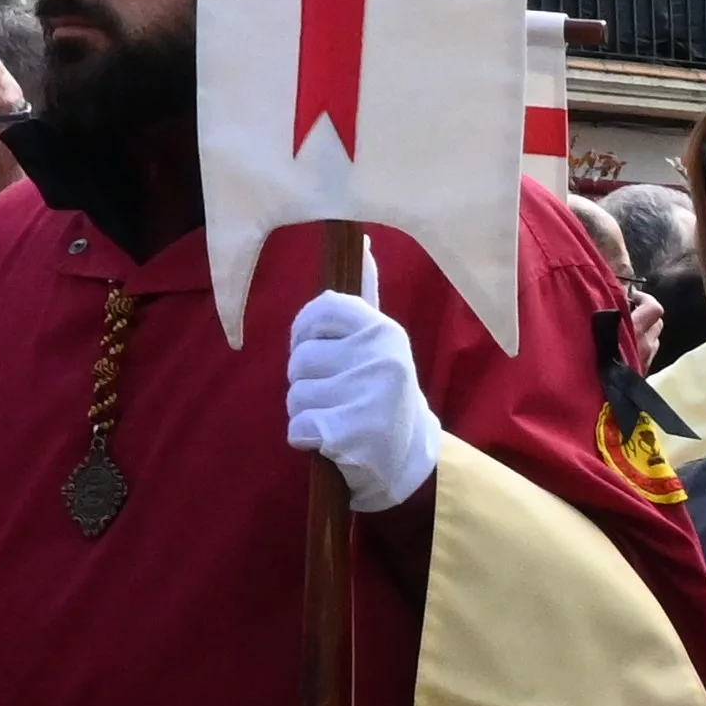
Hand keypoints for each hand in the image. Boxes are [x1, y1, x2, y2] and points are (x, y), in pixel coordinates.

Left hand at [284, 274, 443, 514]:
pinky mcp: (350, 434)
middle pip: (299, 359)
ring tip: (339, 419)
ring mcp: (366, 396)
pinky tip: (331, 443)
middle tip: (340, 397)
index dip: (307, 333)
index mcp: (383, 331)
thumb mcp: (381, 344)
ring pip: (295, 395)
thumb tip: (361, 242)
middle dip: (308, 382)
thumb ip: (365, 296)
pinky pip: (298, 428)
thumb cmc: (383, 396)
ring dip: (306, 413)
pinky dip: (307, 440)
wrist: (409, 464)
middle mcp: (378, 358)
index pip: (321, 308)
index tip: (321, 352)